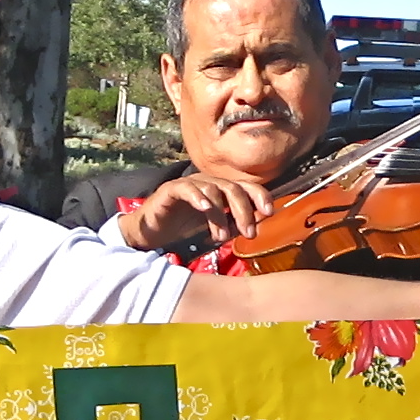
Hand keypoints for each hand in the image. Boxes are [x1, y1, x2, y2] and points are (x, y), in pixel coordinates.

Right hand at [120, 172, 273, 250]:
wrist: (150, 234)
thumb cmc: (183, 230)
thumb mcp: (214, 230)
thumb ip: (233, 226)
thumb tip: (255, 226)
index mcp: (221, 191)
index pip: (246, 187)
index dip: (260, 196)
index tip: (269, 213)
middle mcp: (208, 183)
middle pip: (233, 188)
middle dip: (244, 211)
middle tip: (248, 234)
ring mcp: (190, 185)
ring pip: (213, 189)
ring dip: (220, 214)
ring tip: (220, 236)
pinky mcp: (170, 189)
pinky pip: (187, 188)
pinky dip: (197, 197)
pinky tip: (204, 208)